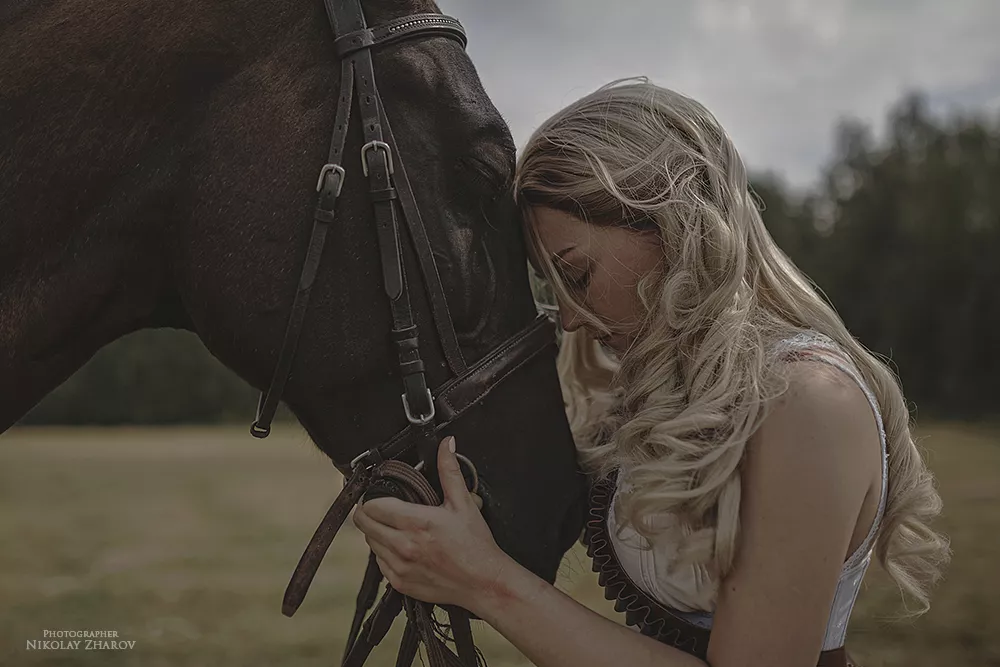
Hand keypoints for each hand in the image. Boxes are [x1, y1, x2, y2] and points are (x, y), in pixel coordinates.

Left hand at [352, 436, 512, 612]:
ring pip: (369, 543)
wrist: (484, 582)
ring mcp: (400, 567)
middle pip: (364, 524)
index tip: (379, 495)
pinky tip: (403, 547)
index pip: (372, 506)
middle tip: (383, 508)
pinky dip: (385, 553)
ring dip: (377, 533)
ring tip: (396, 527)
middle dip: (370, 512)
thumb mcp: (464, 503)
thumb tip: (447, 444)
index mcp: (416, 523)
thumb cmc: (475, 544)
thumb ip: (450, 470)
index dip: (371, 497)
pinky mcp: (400, 583)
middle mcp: (404, 546)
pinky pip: (379, 563)